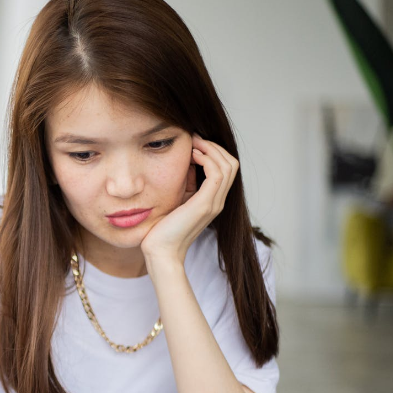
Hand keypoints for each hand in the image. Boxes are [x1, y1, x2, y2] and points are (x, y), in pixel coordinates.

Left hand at [140, 134, 237, 268]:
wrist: (160, 252)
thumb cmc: (162, 229)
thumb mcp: (177, 199)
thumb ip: (186, 181)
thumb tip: (188, 160)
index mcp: (212, 200)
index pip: (226, 168)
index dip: (214, 152)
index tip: (194, 144)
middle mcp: (217, 201)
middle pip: (231, 163)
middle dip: (214, 146)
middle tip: (194, 140)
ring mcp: (213, 203)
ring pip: (228, 165)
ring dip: (211, 149)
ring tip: (193, 145)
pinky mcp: (204, 204)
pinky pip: (217, 174)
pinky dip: (207, 159)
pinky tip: (192, 156)